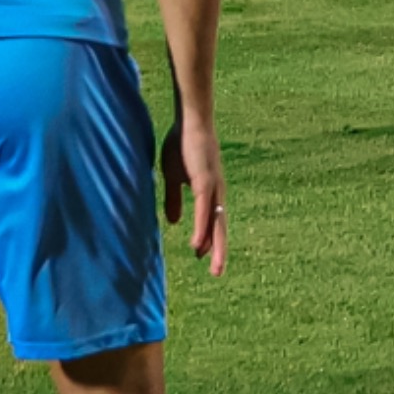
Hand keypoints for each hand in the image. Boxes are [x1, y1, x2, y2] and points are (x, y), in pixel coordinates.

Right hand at [160, 112, 226, 276]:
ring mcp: (212, 187)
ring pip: (216, 223)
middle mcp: (215, 191)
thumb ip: (174, 199)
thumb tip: (174, 223)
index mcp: (208, 190)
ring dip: (215, 247)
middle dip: (218, 250)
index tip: (204, 258)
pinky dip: (202, 229)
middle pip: (219, 226)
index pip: (211, 220)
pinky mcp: (204, 182)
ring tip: (215, 268)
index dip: (209, 239)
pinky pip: (203, 211)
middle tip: (217, 273)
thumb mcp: (173, 176)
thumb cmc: (182, 143)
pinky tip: (197, 245)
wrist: (190, 120)